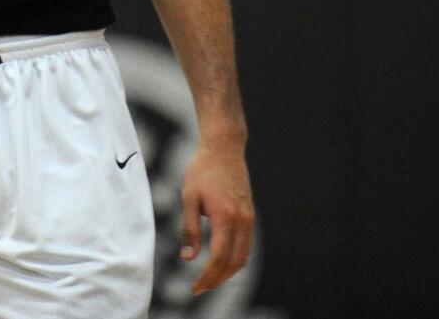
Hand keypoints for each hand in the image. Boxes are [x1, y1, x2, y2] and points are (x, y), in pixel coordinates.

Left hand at [180, 142, 254, 294]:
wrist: (224, 149)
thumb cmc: (202, 170)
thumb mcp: (188, 198)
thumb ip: (189, 229)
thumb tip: (188, 258)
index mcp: (225, 216)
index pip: (220, 257)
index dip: (209, 276)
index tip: (195, 287)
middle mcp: (242, 220)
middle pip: (235, 262)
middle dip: (218, 280)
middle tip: (200, 289)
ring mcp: (249, 218)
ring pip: (243, 256)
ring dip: (228, 272)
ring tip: (209, 279)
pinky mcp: (249, 215)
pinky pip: (245, 245)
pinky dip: (235, 259)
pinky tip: (220, 262)